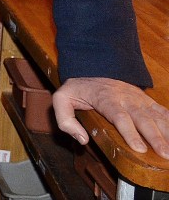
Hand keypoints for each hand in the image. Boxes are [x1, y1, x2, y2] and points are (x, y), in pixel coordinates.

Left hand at [53, 76, 168, 157]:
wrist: (94, 68)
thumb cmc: (78, 88)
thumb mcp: (62, 98)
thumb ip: (65, 119)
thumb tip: (82, 139)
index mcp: (105, 99)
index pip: (119, 116)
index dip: (130, 132)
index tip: (139, 148)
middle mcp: (126, 98)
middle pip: (143, 118)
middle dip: (155, 137)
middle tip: (164, 154)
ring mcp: (139, 99)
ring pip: (156, 115)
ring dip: (167, 132)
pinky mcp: (147, 101)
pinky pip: (163, 112)